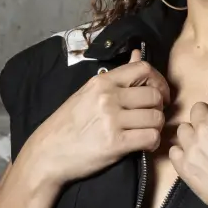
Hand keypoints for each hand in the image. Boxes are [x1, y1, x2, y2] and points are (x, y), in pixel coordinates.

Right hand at [23, 49, 170, 188]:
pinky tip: (145, 145)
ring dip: (157, 127)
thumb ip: (116, 78)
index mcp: (101, 81)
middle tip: (151, 117)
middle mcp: (108, 97)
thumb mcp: (88, 93)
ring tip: (146, 132)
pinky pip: (150, 137)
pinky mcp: (115, 143)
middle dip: (159, 108)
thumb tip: (137, 54)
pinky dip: (153, 142)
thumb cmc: (67, 124)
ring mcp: (111, 120)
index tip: (159, 94)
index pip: (143, 69)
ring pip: (156, 117)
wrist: (47, 153)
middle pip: (154, 95)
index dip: (159, 81)